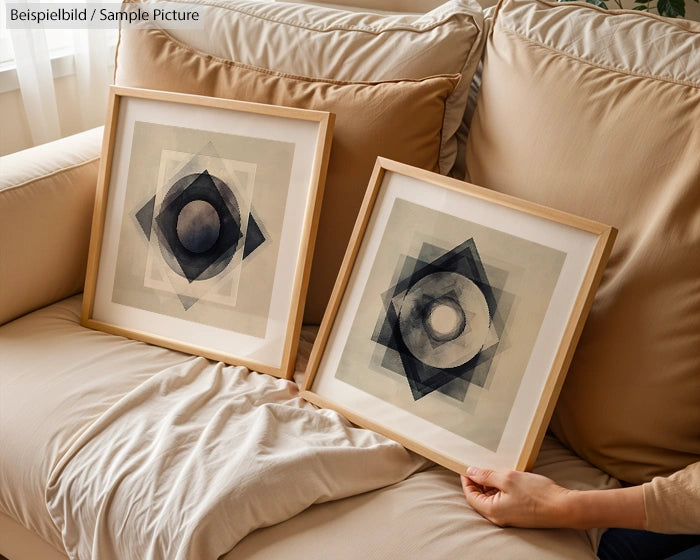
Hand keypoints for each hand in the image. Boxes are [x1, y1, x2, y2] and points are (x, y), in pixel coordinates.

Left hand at [461, 467, 645, 529]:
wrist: (564, 507)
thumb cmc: (538, 494)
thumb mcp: (508, 478)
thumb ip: (487, 476)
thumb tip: (471, 472)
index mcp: (492, 510)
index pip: (470, 495)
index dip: (467, 480)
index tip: (467, 467)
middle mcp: (499, 517)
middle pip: (480, 498)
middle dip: (479, 482)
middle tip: (482, 466)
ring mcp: (509, 517)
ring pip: (492, 499)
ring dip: (492, 485)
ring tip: (497, 470)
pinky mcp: (519, 515)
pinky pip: (504, 501)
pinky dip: (502, 490)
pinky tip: (509, 478)